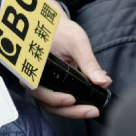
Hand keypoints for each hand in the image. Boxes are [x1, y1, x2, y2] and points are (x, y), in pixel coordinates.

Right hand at [25, 0, 111, 118]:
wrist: (55, 25)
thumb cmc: (59, 29)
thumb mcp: (77, 42)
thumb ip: (88, 63)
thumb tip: (102, 82)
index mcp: (33, 67)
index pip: (40, 91)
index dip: (54, 100)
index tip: (72, 100)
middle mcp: (34, 79)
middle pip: (48, 104)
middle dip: (70, 111)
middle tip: (92, 110)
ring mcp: (43, 84)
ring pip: (54, 106)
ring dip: (74, 109)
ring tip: (94, 106)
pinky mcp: (53, 85)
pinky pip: (60, 99)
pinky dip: (75, 102)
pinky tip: (91, 96)